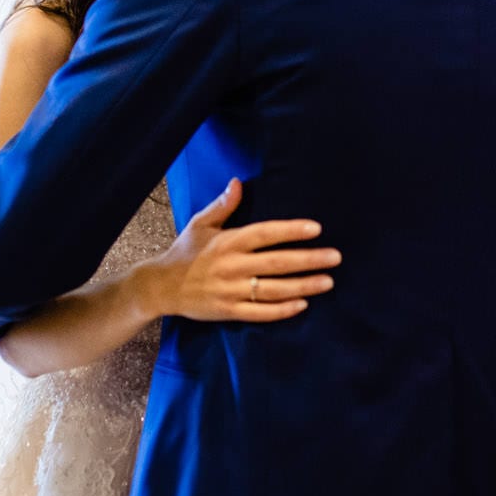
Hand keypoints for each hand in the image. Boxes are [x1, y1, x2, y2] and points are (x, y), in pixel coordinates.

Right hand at [141, 179, 339, 323]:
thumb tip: (238, 182)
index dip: (291, 231)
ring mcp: (230, 290)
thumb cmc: (184, 251)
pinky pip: (260, 313)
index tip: (316, 228)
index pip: (264, 233)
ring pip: (273, 289)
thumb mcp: (200, 224)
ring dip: (303, 285)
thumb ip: (223, 205)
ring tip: (328, 281)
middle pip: (276, 262)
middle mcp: (231, 266)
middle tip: (335, 257)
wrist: (160, 286)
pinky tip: (303, 304)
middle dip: (308, 260)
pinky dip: (282, 310)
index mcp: (227, 242)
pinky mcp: (228, 311)